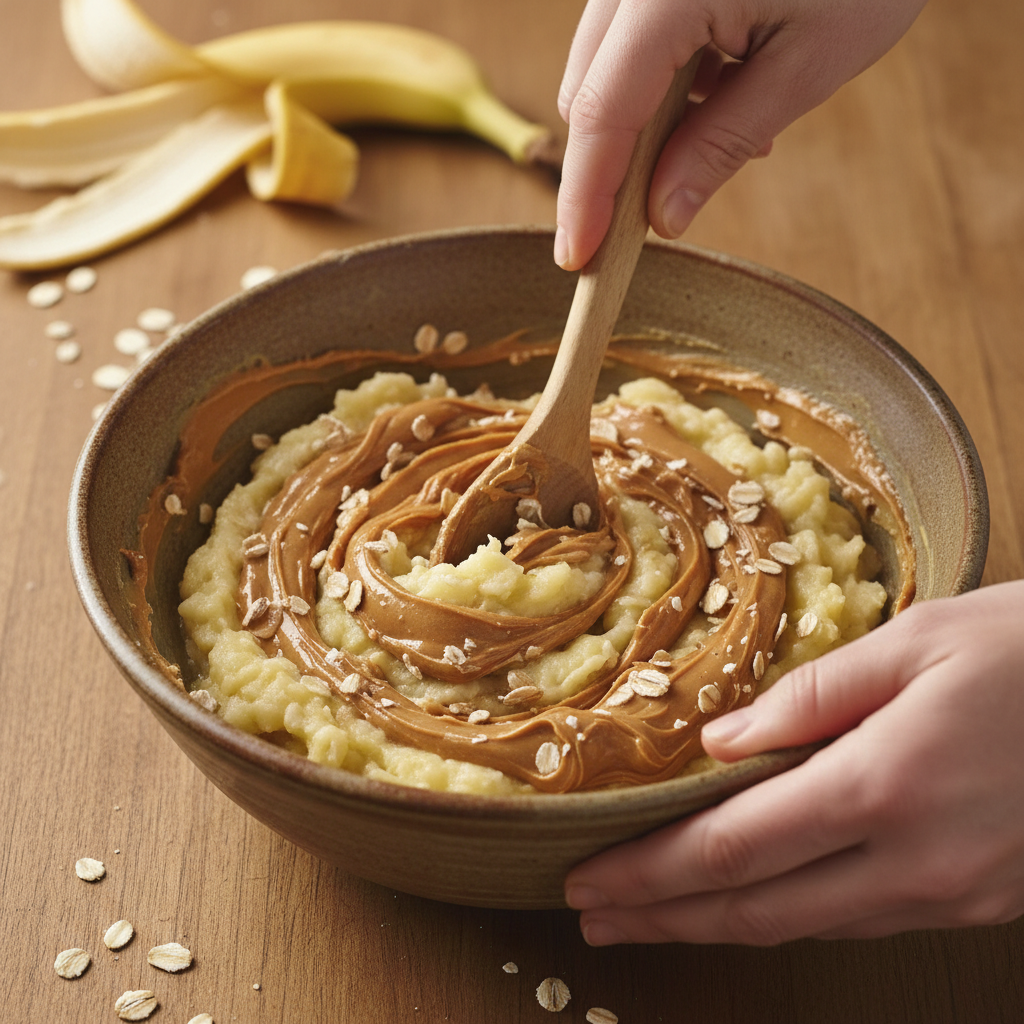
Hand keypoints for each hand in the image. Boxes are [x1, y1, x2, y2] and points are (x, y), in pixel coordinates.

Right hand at [554, 0, 925, 269]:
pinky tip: (725, 83)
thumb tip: (662, 216)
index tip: (580, 256)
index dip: (586, 195)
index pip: (602, 111)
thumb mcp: (805, 67)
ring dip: (646, 120)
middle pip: (586, 91)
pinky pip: (630, 38)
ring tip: (736, 126)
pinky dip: (663, 79)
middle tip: (669, 206)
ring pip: (602, 67)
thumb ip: (721, 144)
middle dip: (615, 162)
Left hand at [564, 580, 1023, 943]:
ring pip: (803, 926)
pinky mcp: (978, 903)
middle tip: (593, 919)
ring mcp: (950, 896)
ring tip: (649, 921)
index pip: (732, 848)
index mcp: (882, 786)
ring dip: (715, 925)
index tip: (590, 879)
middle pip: (755, 908)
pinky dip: (786, 916)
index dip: (651, 872)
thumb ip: (810, 696)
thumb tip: (721, 742)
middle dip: (663, 917)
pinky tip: (750, 904)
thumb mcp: (917, 643)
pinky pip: (857, 918)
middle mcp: (911, 862)